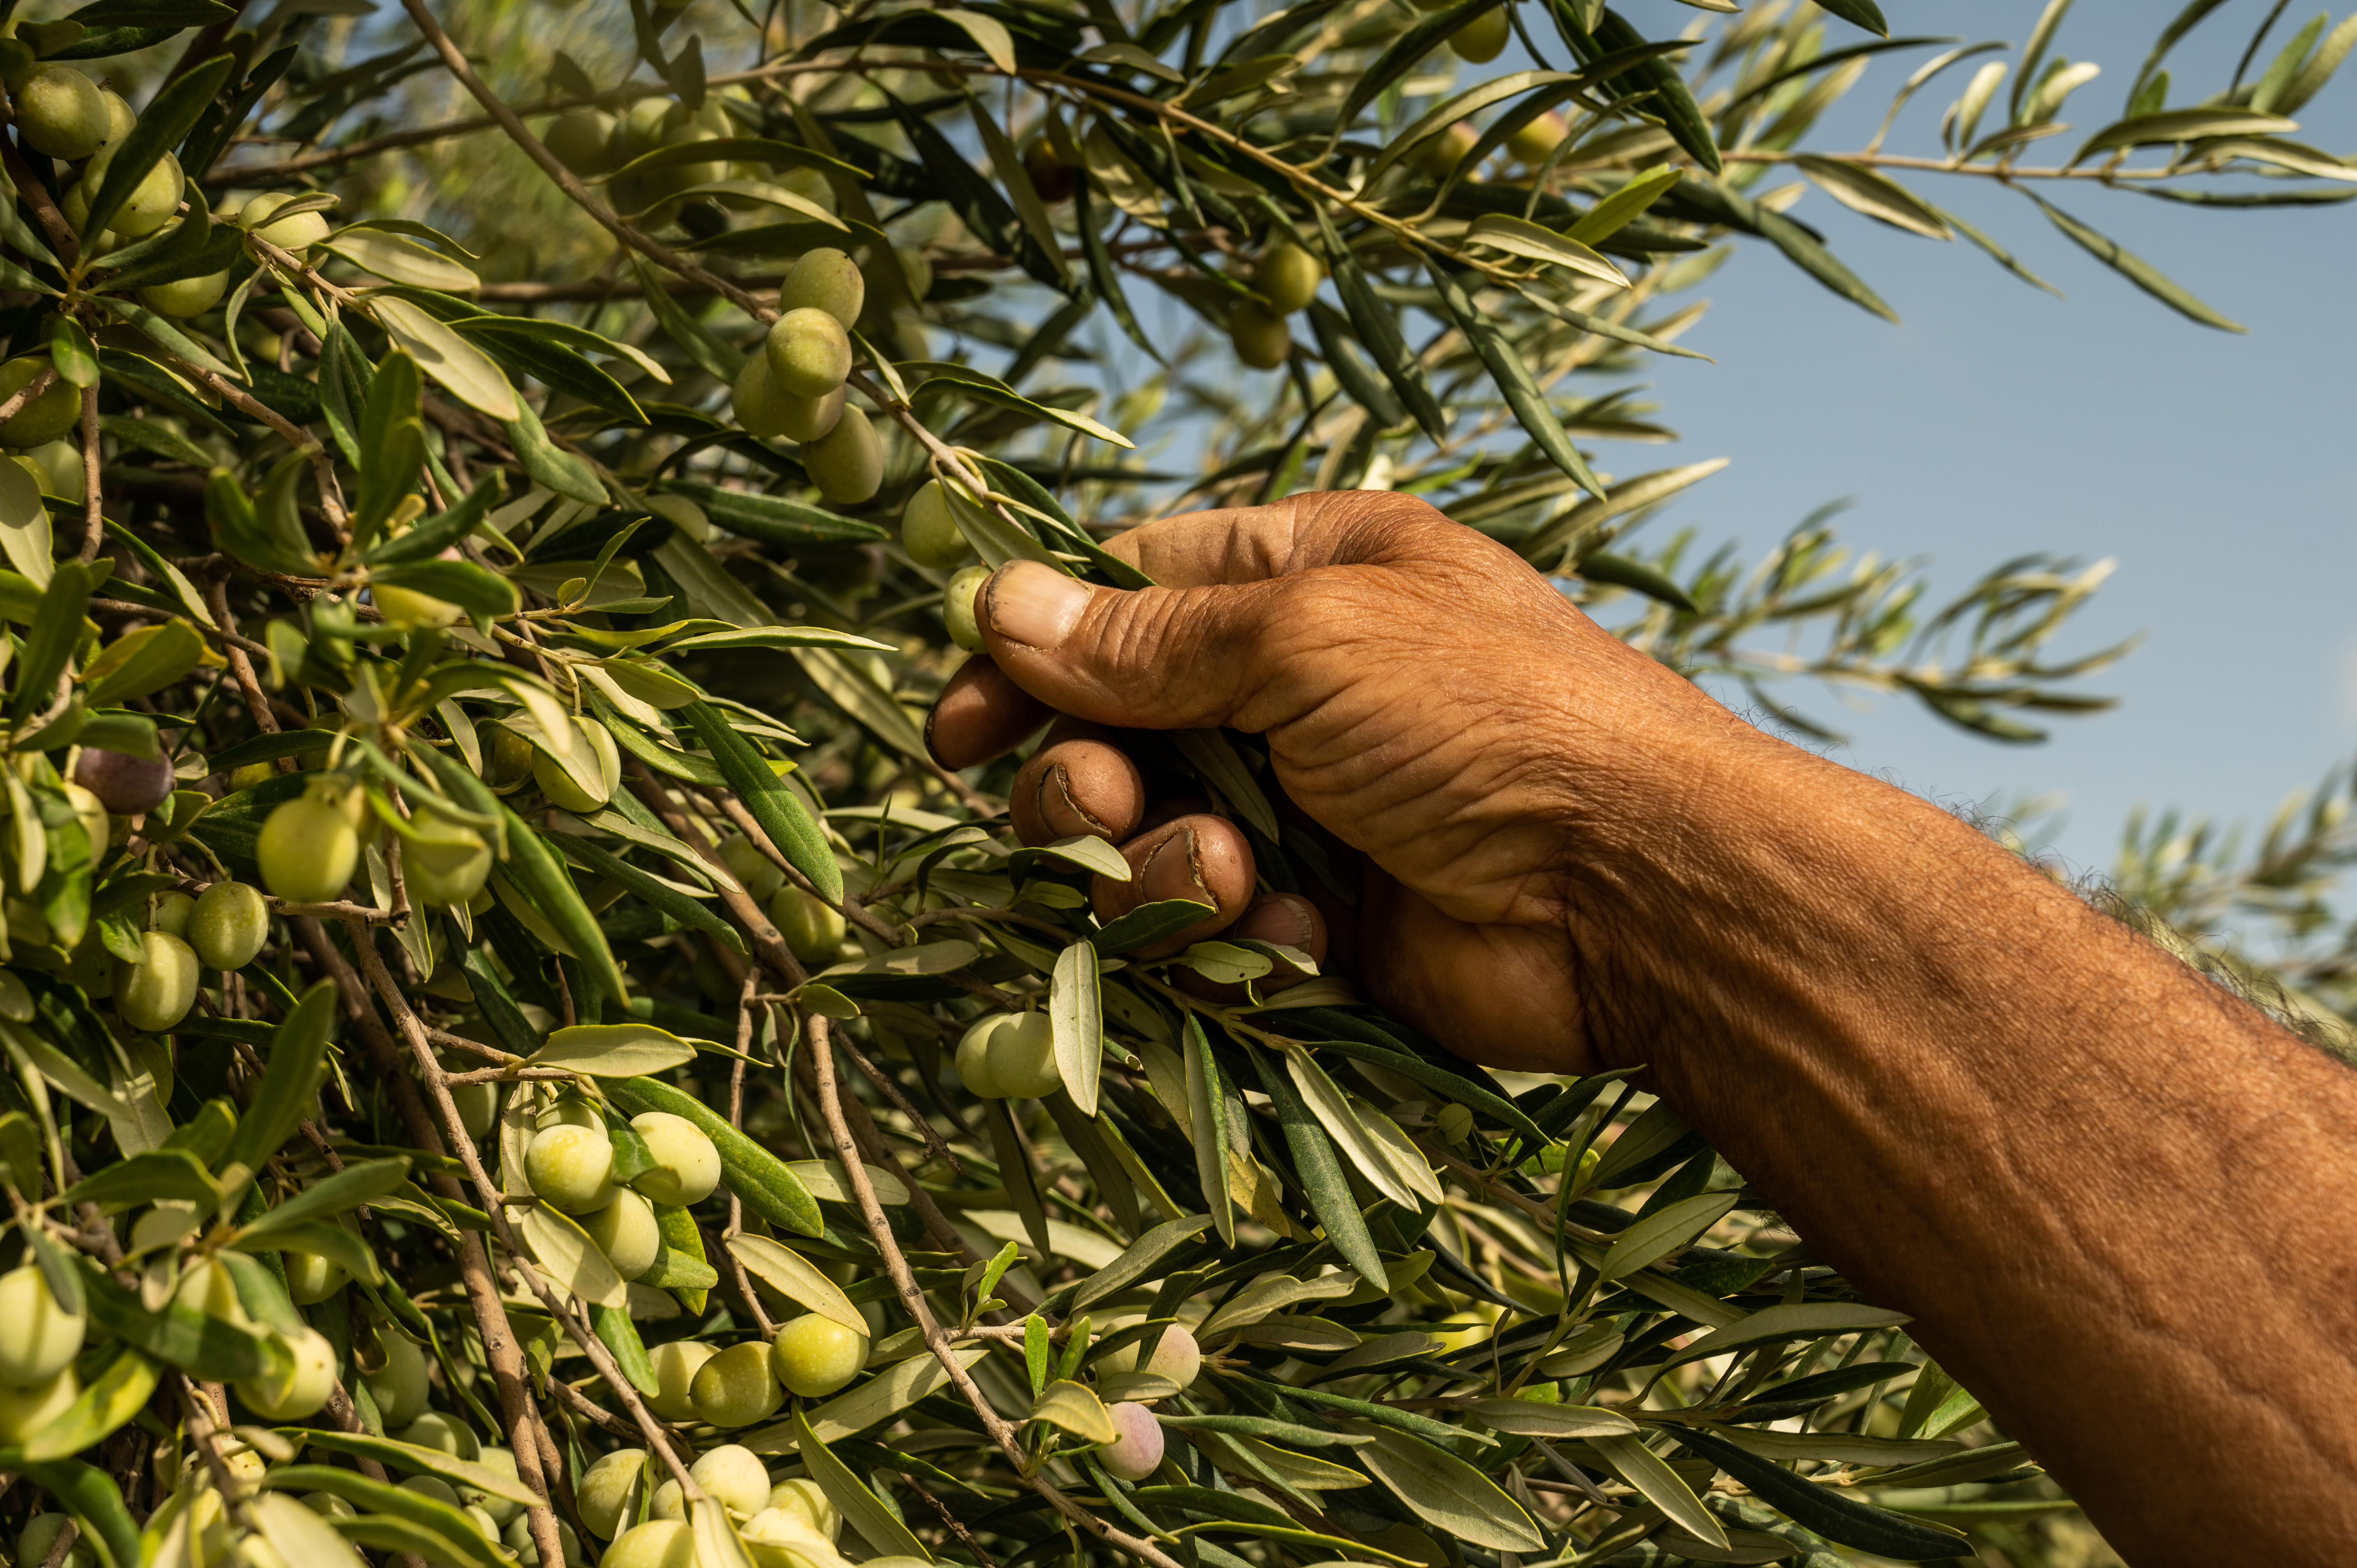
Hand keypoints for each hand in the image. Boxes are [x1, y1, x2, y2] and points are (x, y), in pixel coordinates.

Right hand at [924, 490, 1712, 1073]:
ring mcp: (1306, 810)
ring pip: (1142, 846)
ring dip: (1156, 871)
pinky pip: (1209, 934)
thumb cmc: (1488, 717)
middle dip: (1078, 782)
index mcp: (1305, 576)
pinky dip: (1232, 939)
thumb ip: (1146, 640)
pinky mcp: (1318, 922)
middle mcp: (1297, 687)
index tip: (959, 724)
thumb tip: (996, 603)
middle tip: (1097, 809)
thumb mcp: (1307, 637)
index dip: (1030, 658)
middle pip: (1107, 734)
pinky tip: (1298, 937)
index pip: (1125, 598)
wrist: (1635, 891)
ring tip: (1230, 881)